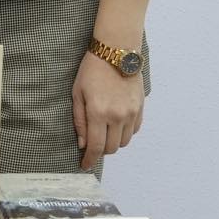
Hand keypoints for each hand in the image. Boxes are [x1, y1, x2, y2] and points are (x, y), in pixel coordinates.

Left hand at [71, 55, 143, 171]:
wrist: (116, 52)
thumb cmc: (92, 71)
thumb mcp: (77, 94)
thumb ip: (79, 120)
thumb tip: (82, 143)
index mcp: (98, 113)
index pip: (95, 146)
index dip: (90, 159)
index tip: (85, 165)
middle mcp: (117, 116)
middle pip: (111, 148)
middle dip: (100, 151)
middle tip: (92, 145)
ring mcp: (131, 113)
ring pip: (124, 142)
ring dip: (113, 143)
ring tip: (104, 134)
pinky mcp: (140, 109)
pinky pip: (134, 131)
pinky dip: (124, 133)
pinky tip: (116, 126)